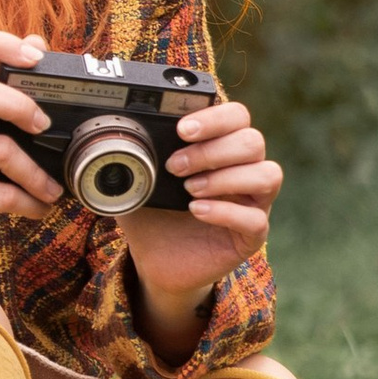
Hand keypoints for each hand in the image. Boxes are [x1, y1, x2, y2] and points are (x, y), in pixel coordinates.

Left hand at [121, 91, 282, 357]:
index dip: (215, 117)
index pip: (237, 116)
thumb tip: (110, 139)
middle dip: (212, 149)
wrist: (156, 262)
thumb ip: (133, 157)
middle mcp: (244, 170)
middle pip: (253, 140)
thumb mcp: (137, 181)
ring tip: (189, 189)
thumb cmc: (154, 215)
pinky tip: (196, 211)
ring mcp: (253, 202)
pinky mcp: (251, 235)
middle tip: (175, 166)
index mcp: (222, 148)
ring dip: (226, 177)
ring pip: (267, 175)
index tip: (182, 129)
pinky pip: (256, 218)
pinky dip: (226, 211)